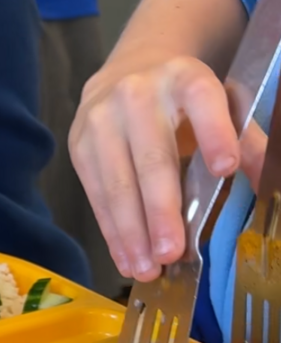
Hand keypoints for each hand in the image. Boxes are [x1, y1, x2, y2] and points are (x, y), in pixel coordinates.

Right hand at [70, 56, 241, 282]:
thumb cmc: (180, 99)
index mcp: (184, 78)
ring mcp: (101, 122)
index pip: (202, 103)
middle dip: (160, 211)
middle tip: (170, 252)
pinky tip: (126, 257)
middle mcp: (137, 95)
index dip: (215, 135)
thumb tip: (265, 182)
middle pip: (151, 160)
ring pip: (116, 185)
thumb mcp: (218, 104)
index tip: (227, 170)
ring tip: (147, 268)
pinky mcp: (79, 147)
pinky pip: (95, 196)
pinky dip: (112, 232)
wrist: (123, 74)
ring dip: (131, 233)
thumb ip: (242, 138)